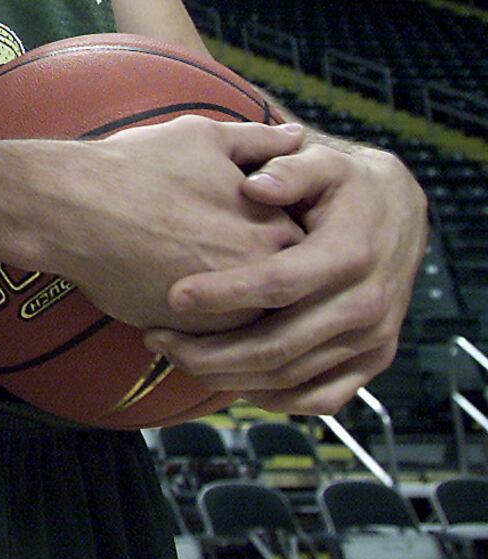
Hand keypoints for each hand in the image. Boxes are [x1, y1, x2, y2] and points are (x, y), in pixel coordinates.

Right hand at [51, 116, 306, 332]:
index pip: (308, 246)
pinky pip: (221, 344)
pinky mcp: (194, 337)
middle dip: (267, 277)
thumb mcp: (202, 138)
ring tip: (205, 283)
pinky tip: (183, 306)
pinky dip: (212, 332)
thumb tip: (298, 135)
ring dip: (242, 310)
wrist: (73, 209)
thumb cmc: (136, 167)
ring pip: (256, 321)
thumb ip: (259, 140)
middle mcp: (262, 275)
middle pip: (288, 289)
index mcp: (274, 228)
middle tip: (226, 256)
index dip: (282, 235)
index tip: (256, 226)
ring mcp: (230, 312)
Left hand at [144, 135, 427, 413]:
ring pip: (291, 378)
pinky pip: (321, 398)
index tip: (173, 297)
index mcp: (349, 255)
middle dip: (209, 351)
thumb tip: (254, 184)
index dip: (224, 293)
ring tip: (174, 355)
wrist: (401, 213)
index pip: (279, 285)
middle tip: (156, 339)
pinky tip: (227, 379)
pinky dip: (272, 398)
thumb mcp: (325, 161)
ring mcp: (372, 339)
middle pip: (277, 346)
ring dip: (227, 376)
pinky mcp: (372, 360)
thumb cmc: (347, 184)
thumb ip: (289, 169)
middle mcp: (365, 305)